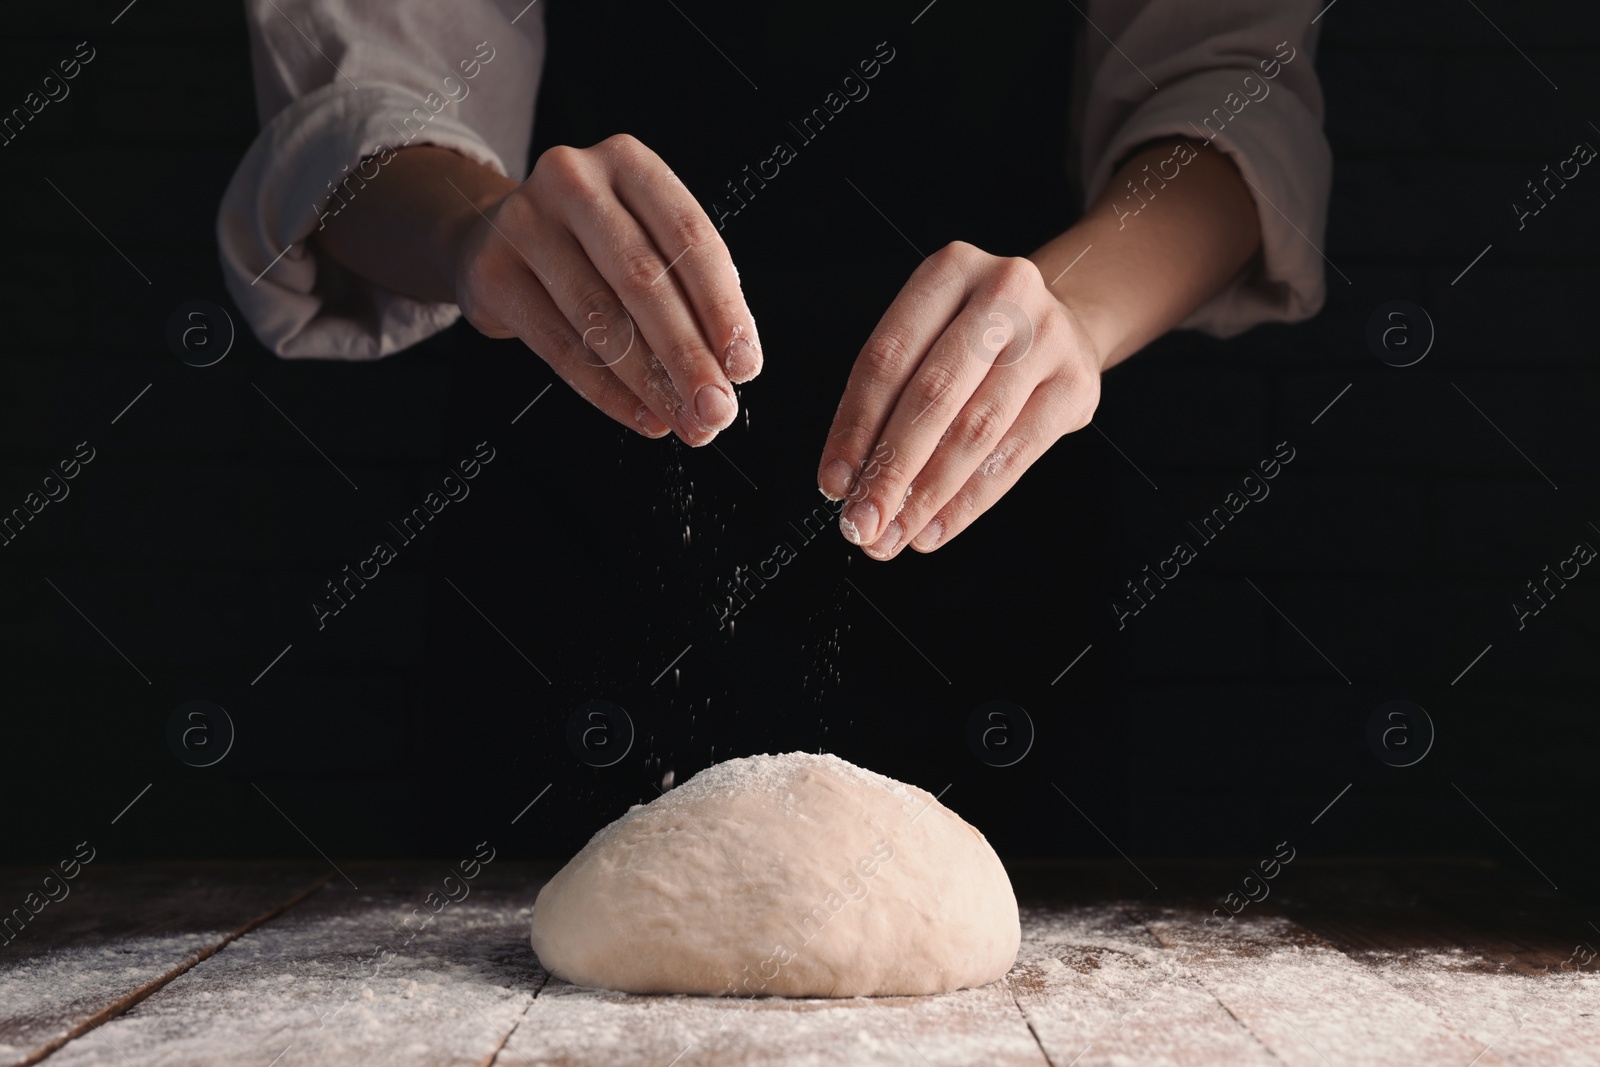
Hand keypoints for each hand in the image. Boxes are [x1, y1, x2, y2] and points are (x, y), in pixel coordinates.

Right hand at [451, 135, 760, 443]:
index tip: (744, 364)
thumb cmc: (592, 244)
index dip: (723, 307)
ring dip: (651, 383)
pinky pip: (560, 346)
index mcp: (629, 162)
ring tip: (684, 420)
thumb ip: (689, 291)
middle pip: (644, 280)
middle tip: (716, 407)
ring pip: (601, 318)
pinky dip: (608, 391)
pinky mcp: (492, 273)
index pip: (690, 238)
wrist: (492, 237)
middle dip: (688, 354)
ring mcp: (525, 223)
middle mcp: (574, 180)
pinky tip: (641, 415)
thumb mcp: (644, 239)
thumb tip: (732, 367)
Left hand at [816, 242, 1101, 558]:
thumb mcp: (931, 336)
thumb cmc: (981, 336)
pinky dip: (969, 501)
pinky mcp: (1076, 385)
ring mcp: (1047, 337)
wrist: (1067, 320)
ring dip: (927, 495)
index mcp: (949, 270)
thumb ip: (890, 396)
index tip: (834, 482)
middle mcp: (1003, 293)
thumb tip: (850, 479)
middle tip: (863, 522)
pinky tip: (938, 526)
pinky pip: (1014, 455)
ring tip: (896, 534)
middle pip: (932, 395)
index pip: (887, 358)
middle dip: (890, 471)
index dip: (855, 427)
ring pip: (975, 430)